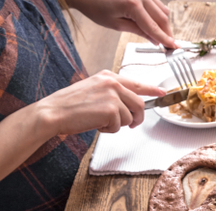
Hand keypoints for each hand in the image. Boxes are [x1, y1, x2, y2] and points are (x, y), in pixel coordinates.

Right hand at [35, 71, 163, 135]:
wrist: (53, 112)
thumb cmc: (69, 105)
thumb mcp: (93, 90)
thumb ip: (112, 93)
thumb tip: (129, 104)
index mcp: (107, 76)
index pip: (136, 83)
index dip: (151, 89)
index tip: (162, 92)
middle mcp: (112, 83)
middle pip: (139, 104)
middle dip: (136, 118)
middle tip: (131, 125)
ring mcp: (113, 95)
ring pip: (130, 117)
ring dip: (117, 125)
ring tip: (99, 121)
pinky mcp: (111, 109)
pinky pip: (119, 126)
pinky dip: (108, 130)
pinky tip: (95, 124)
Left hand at [68, 0, 174, 47]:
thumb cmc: (94, 6)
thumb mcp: (115, 24)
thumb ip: (137, 30)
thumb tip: (153, 39)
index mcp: (133, 4)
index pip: (153, 26)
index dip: (164, 39)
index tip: (173, 47)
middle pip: (162, 17)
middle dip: (167, 32)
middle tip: (170, 44)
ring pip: (162, 9)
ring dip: (164, 23)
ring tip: (163, 36)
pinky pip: (156, 3)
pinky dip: (158, 14)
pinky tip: (156, 23)